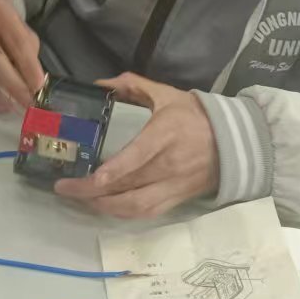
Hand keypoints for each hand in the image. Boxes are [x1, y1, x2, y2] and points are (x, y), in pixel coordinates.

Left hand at [54, 73, 217, 219]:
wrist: (234, 142)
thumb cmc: (195, 115)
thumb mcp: (166, 94)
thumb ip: (132, 86)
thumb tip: (99, 84)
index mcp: (165, 134)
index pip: (137, 157)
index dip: (112, 171)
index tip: (89, 177)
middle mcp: (168, 164)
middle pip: (128, 186)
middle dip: (93, 192)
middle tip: (64, 188)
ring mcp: (173, 186)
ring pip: (135, 206)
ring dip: (104, 207)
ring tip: (79, 199)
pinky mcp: (177, 200)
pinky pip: (146, 213)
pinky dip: (122, 214)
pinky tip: (103, 207)